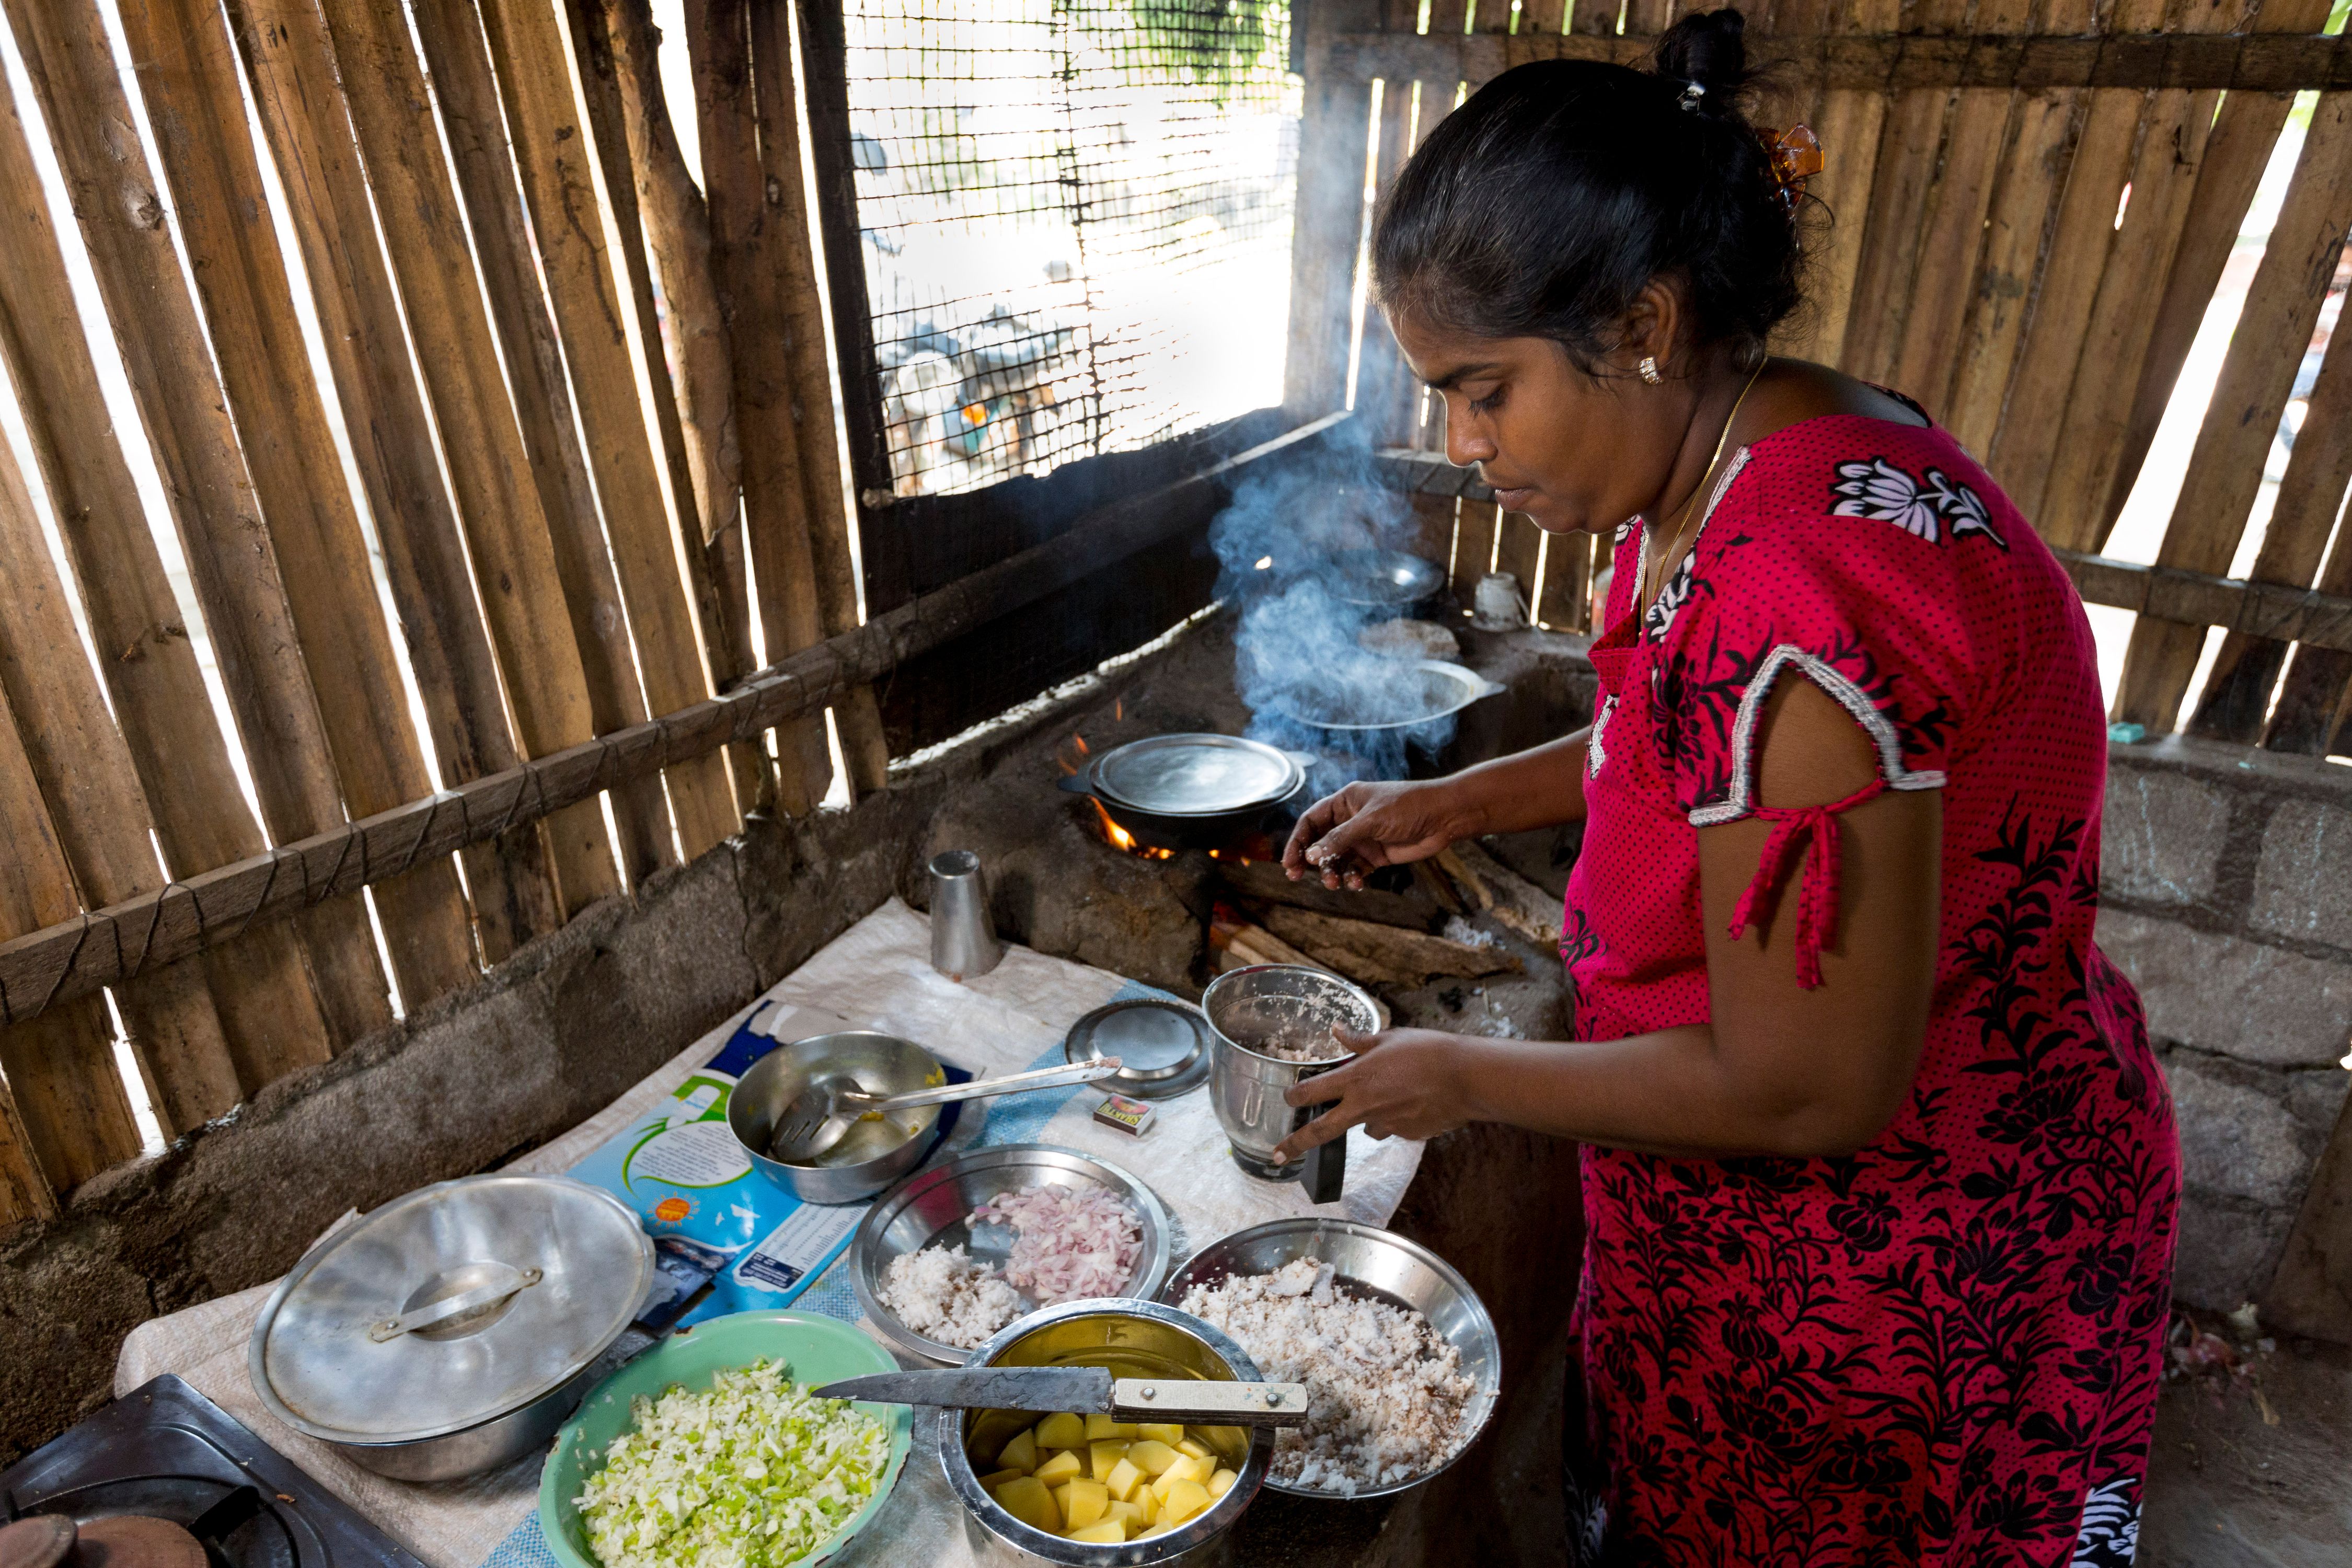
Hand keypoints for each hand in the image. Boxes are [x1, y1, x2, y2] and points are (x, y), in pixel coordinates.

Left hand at [1271, 1027, 1474, 1162]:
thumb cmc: (1428, 1052)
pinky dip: (1396, 1118)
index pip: (1312, 1092)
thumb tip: (1337, 1030)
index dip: (1294, 1097)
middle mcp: (1364, 1107)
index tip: (1287, 1100)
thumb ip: (1359, 1040)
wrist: (1466, 1078)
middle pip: (1320, 1131)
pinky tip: (1414, 1101)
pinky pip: (1393, 1128)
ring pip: (1364, 1128)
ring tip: (1391, 1096)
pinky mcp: (1406, 1135)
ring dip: (1367, 1118)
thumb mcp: (1390, 1038)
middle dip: (1295, 1144)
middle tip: (1278, 1155)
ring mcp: (1385, 1125)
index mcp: (1356, 1079)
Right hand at [1281, 779, 1470, 889]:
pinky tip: (1357, 883)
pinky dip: (1352, 878)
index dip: (1297, 840)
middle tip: (1296, 877)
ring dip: (1331, 872)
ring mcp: (1363, 839)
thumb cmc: (1408, 807)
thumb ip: (1340, 839)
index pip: (1311, 821)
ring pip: (1336, 859)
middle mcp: (1351, 820)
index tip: (1289, 861)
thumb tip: (1311, 856)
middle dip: (1309, 860)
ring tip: (1334, 882)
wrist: (1444, 817)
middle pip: (1320, 842)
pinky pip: (1355, 870)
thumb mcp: (1370, 821)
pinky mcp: (1376, 855)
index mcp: (1345, 802)